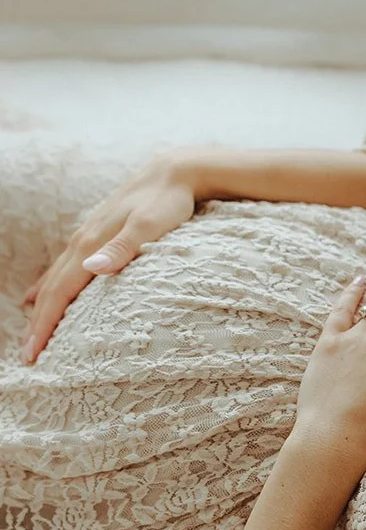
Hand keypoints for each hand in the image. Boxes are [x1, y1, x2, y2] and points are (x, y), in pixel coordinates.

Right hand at [21, 152, 205, 363]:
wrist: (173, 173)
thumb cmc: (167, 202)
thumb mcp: (149, 226)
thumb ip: (122, 249)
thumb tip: (91, 268)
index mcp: (90, 245)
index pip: (60, 293)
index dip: (45, 324)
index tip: (34, 352)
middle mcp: (81, 242)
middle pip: (52, 290)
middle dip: (38, 324)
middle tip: (28, 356)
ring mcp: (86, 237)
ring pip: (54, 278)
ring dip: (41, 307)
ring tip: (32, 332)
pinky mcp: (95, 234)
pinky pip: (63, 267)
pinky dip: (49, 286)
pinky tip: (39, 295)